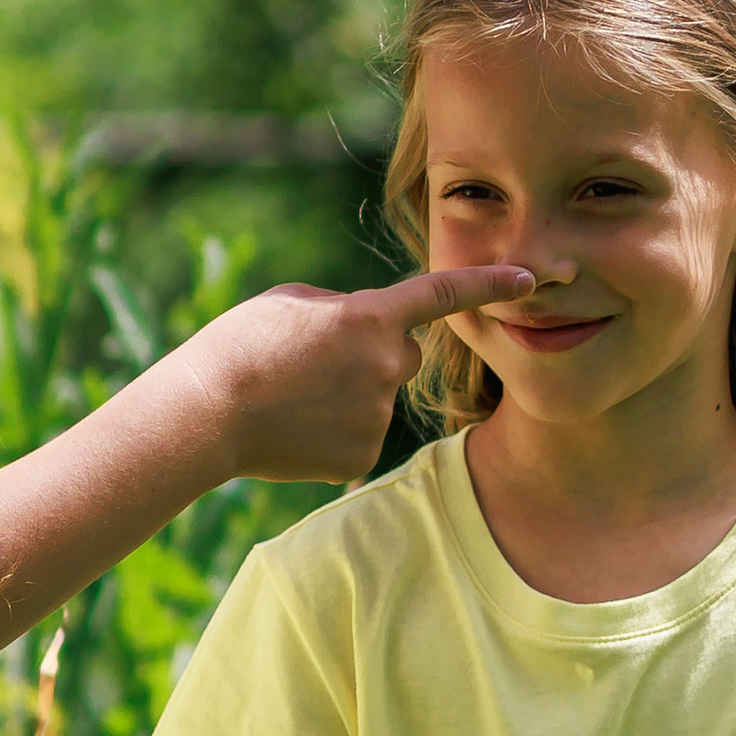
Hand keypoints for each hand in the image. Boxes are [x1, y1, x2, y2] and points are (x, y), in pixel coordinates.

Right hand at [189, 267, 534, 484]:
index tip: (529, 280)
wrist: (207, 416)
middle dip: (375, 354)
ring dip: (345, 395)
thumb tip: (365, 328)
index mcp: (369, 317)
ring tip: (292, 397)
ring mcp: (376, 415)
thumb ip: (343, 308)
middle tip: (316, 363)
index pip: (443, 296)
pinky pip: (358, 435)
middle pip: (405, 354)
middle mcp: (385, 365)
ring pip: (375, 398)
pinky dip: (332, 432)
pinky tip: (295, 430)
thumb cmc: (240, 347)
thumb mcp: (290, 302)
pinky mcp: (361, 455)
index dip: (488, 285)